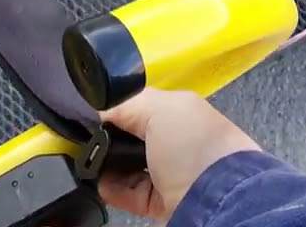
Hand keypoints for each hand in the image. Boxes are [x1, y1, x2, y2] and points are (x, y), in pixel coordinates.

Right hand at [96, 87, 261, 221]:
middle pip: (133, 137)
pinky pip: (130, 192)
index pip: (141, 106)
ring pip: (128, 166)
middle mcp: (177, 142)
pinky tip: (101, 183)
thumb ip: (125, 103)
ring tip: (90, 163)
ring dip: (108, 165)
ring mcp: (170, 174)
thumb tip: (98, 110)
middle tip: (88, 140)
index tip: (93, 113)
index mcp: (181, 112)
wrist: (217, 199)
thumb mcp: (158, 108)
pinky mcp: (162, 202)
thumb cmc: (195, 144)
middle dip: (110, 138)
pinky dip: (113, 189)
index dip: (117, 108)